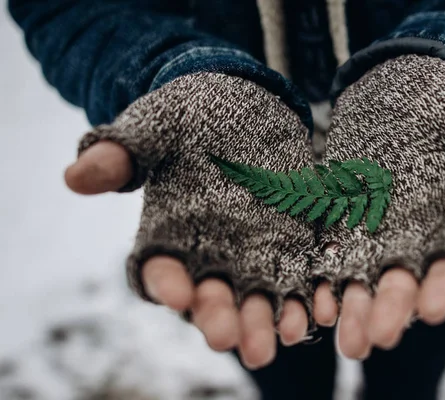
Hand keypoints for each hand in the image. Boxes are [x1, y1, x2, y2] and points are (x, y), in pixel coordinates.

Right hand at [65, 73, 315, 368]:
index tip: (175, 293)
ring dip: (268, 320)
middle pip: (211, 298)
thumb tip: (75, 177)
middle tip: (227, 336)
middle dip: (219, 318)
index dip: (164, 283)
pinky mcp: (291, 245)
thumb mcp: (155, 127)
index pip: (159, 270)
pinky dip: (309, 298)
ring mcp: (253, 254)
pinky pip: (301, 279)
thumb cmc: (189, 115)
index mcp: (168, 236)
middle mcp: (209, 255)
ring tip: (282, 333)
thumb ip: (121, 153)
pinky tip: (319, 310)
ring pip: (258, 298)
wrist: (243, 104)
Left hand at [306, 55, 444, 358]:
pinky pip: (331, 261)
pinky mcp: (342, 227)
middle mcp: (415, 242)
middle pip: (404, 286)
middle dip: (392, 311)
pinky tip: (317, 307)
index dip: (444, 289)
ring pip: (365, 284)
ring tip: (346, 341)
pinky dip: (325, 285)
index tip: (431, 310)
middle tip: (378, 338)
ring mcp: (376, 238)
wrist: (395, 93)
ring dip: (356, 312)